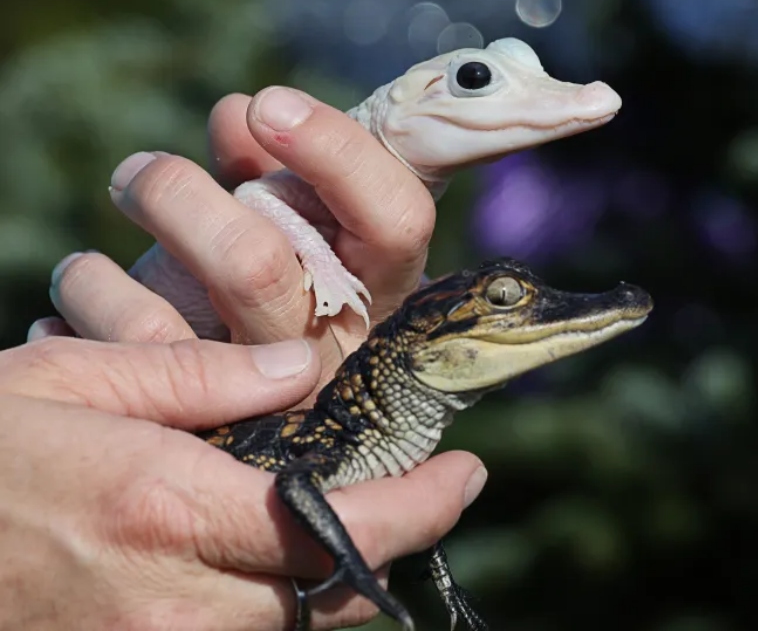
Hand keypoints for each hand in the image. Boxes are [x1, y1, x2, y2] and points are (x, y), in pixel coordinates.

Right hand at [0, 335, 484, 629]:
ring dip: (343, 575)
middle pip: (334, 593)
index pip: (338, 527)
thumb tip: (308, 367)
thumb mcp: (75, 380)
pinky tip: (281, 554)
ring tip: (361, 509)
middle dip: (394, 541)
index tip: (468, 475)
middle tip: (427, 487)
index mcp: (167, 510)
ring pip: (297, 628)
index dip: (422, 508)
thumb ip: (203, 376)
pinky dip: (284, 603)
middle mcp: (174, 602)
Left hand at [36, 87, 436, 388]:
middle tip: (144, 169)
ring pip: (189, 317)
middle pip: (260, 265)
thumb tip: (237, 114)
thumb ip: (278, 171)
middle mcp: (335, 347)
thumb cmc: (286, 284)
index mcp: (380, 286)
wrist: (253, 396)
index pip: (397, 220)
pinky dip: (95, 293)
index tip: (267, 104)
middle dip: (184, 201)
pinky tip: (86, 275)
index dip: (337, 154)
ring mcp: (275, 394)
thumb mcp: (299, 225)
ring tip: (123, 195)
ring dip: (142, 237)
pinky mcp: (212, 418)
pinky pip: (138, 346)